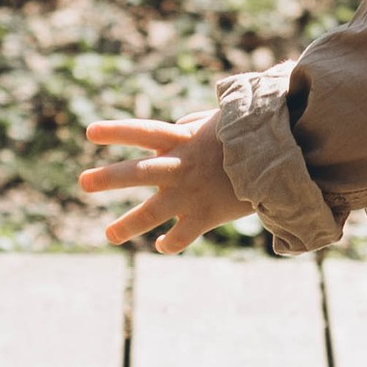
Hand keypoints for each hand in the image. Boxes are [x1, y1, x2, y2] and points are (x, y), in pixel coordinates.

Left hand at [79, 107, 249, 252]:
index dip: (116, 131)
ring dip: (128, 224)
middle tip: (83, 182)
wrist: (283, 159)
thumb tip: (177, 127)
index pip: (143, 132)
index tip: (89, 132)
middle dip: (108, 178)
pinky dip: (170, 243)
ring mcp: (192, 194)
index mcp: (184, 140)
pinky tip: (160, 246)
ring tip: (109, 235)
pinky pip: (182, 236)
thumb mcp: (222, 120)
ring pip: (152, 213)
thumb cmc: (256, 135)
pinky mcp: (207, 216)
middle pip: (138, 173)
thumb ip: (194, 123)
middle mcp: (182, 167)